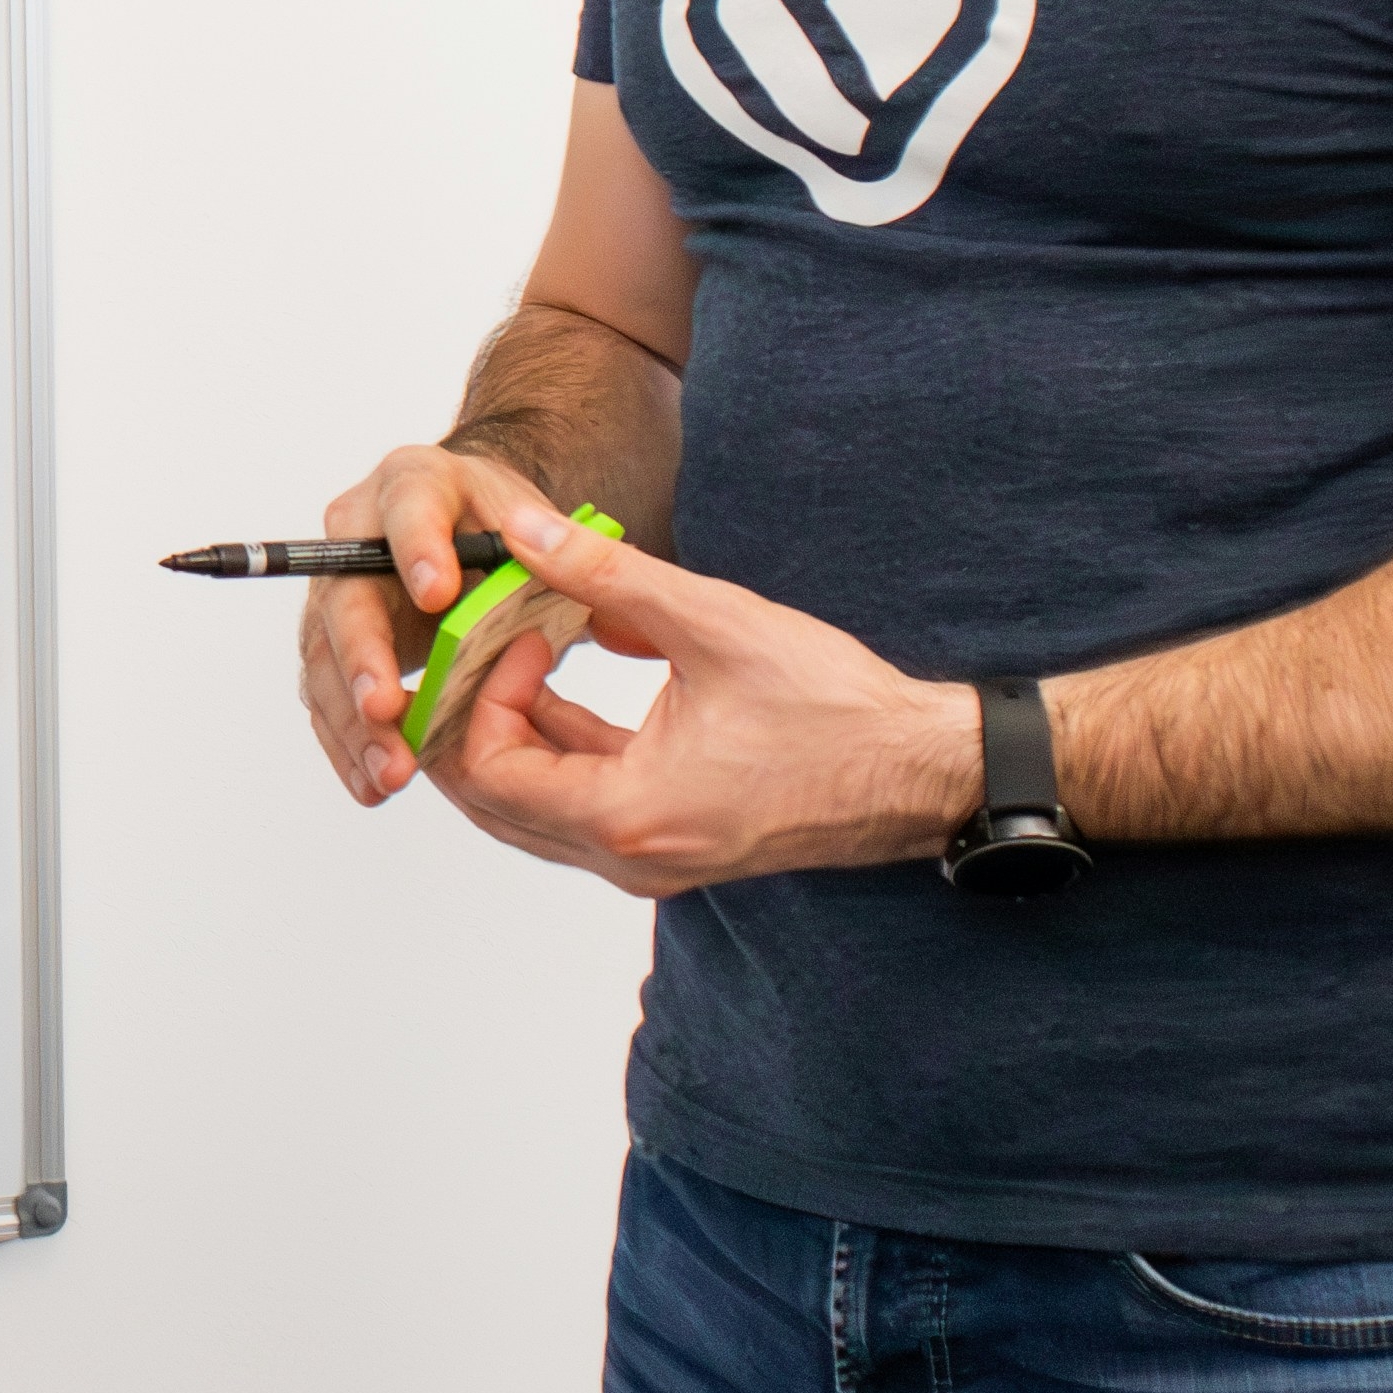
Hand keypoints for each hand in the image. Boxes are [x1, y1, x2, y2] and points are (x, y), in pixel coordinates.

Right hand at [296, 442, 570, 804]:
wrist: (470, 537)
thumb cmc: (504, 531)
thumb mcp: (534, 524)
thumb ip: (550, 547)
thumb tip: (576, 573)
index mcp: (413, 485)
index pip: (409, 509)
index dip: (419, 549)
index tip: (439, 594)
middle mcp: (358, 535)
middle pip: (347, 596)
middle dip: (365, 657)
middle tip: (386, 706)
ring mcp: (337, 593)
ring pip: (327, 658)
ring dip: (354, 719)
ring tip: (389, 768)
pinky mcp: (334, 647)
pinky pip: (328, 698)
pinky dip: (349, 745)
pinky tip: (372, 782)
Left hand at [430, 509, 975, 895]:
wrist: (920, 771)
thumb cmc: (834, 710)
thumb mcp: (713, 624)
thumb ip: (607, 577)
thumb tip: (529, 533)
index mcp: (628, 816)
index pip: (489, 771)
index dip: (477, 692)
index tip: (507, 628)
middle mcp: (628, 856)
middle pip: (495, 798)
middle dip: (473, 715)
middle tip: (478, 639)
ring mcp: (649, 859)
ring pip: (533, 802)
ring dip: (514, 725)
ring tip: (521, 641)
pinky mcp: (670, 842)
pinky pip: (581, 800)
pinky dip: (560, 739)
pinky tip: (567, 670)